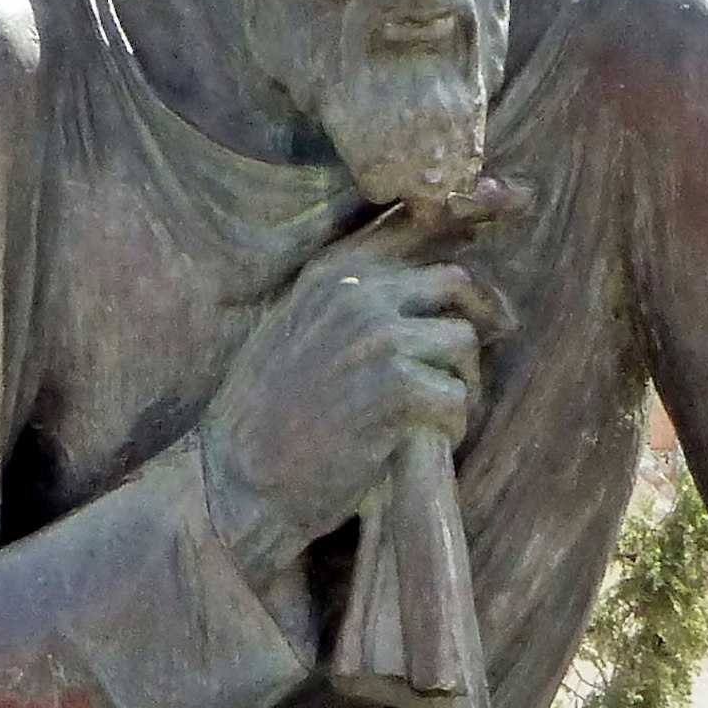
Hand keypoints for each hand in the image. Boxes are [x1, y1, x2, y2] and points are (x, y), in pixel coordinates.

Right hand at [199, 244, 497, 565]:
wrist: (239, 480)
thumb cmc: (266, 417)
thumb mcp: (295, 329)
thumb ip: (347, 299)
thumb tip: (423, 285)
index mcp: (331, 273)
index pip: (416, 227)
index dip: (456, 250)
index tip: (469, 295)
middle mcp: (356, 293)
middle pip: (455, 283)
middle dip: (465, 325)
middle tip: (458, 372)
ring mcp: (379, 337)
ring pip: (462, 342)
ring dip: (460, 382)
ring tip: (432, 418)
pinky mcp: (397, 388)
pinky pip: (456, 396)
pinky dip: (449, 426)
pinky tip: (420, 444)